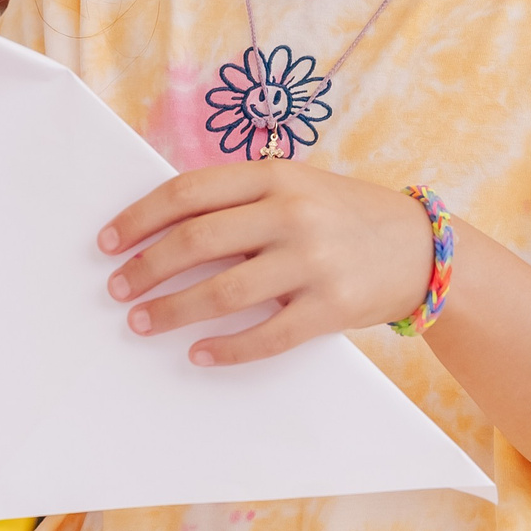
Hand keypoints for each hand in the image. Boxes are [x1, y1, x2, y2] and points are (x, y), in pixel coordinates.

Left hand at [98, 162, 433, 365]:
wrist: (423, 250)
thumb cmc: (345, 217)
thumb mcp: (297, 188)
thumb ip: (242, 201)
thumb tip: (163, 229)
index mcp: (275, 176)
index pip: (189, 192)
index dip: (140, 217)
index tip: (107, 242)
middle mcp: (292, 213)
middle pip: (197, 241)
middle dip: (146, 267)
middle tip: (117, 288)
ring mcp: (313, 261)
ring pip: (223, 291)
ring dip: (173, 310)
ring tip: (142, 322)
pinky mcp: (331, 307)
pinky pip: (267, 335)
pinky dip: (227, 349)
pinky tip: (198, 355)